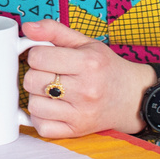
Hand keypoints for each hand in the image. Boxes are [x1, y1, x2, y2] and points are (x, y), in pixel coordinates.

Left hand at [19, 19, 154, 138]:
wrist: (132, 97)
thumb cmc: (105, 67)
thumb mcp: (85, 42)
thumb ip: (54, 30)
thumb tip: (27, 27)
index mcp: (88, 63)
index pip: (38, 57)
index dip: (36, 55)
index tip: (45, 57)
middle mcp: (85, 90)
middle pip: (32, 81)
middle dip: (35, 74)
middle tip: (48, 74)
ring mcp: (81, 114)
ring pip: (34, 105)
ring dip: (36, 97)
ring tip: (50, 92)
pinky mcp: (76, 131)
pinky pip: (42, 127)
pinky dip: (40, 118)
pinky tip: (50, 108)